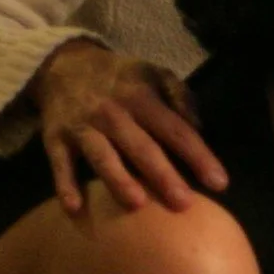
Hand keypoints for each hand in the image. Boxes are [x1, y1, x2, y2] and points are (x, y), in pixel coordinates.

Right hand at [33, 38, 227, 214]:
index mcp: (142, 97)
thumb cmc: (121, 78)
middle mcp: (113, 113)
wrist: (63, 65)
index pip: (175, 130)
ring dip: (118, 180)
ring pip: (102, 156)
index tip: (219, 182)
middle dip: (163, 175)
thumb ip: (181, 97)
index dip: (198, 155)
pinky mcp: (54, 139)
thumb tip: (199, 127)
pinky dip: (65, 185)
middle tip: (184, 203)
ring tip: (137, 204)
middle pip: (141, 147)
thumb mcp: (155, 74)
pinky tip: (75, 208)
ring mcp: (82, 127)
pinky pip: (60, 164)